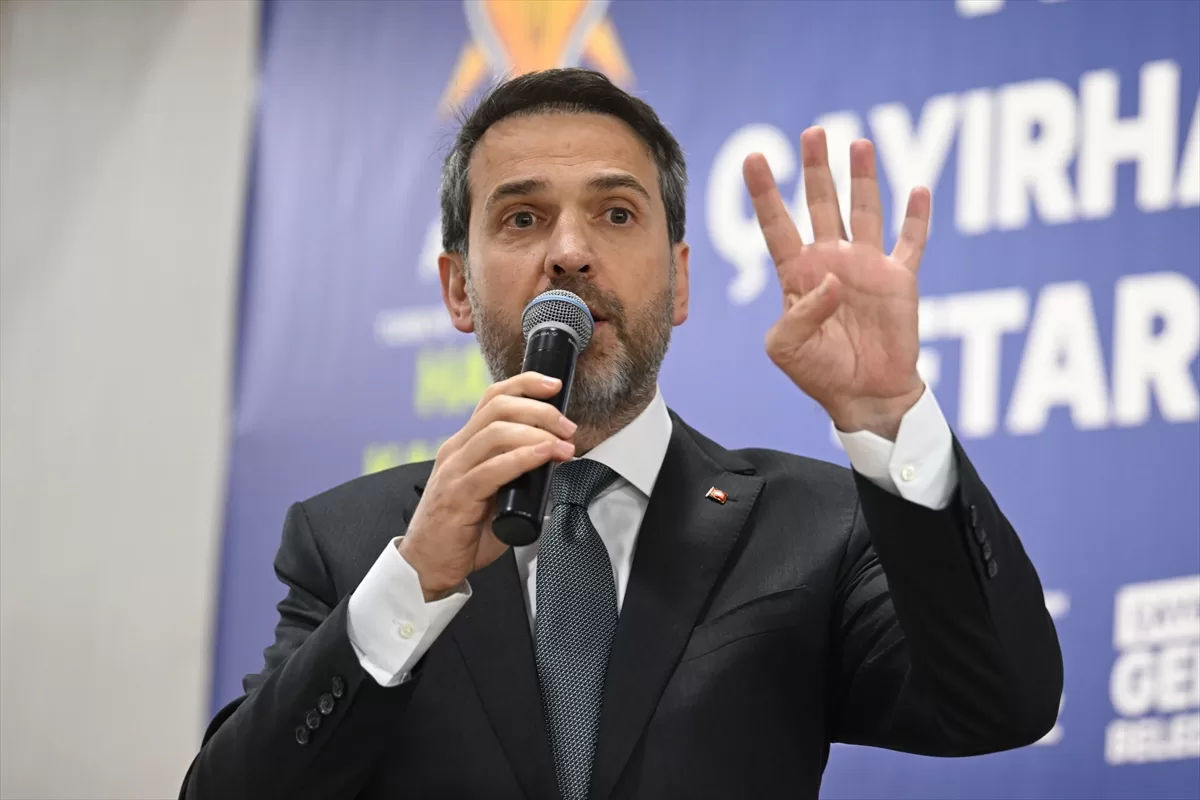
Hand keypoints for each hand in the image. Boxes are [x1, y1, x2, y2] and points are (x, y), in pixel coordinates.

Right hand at [398, 372, 576, 600]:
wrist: (427, 567)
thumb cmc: (461, 533)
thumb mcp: (494, 494)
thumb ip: (517, 475)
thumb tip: (553, 462)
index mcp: (463, 445)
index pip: (492, 399)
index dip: (524, 384)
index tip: (553, 385)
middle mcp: (456, 451)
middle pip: (497, 407)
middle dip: (539, 409)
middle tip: (567, 427)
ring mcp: (454, 471)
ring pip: (495, 432)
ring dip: (537, 432)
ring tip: (563, 444)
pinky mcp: (457, 495)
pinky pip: (493, 469)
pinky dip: (523, 457)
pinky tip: (544, 454)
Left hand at [743, 127, 930, 439]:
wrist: (863, 395)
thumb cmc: (819, 373)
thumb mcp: (787, 349)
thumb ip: (800, 315)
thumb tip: (831, 282)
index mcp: (797, 274)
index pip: (776, 225)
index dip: (765, 192)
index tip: (753, 158)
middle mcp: (831, 260)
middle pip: (821, 204)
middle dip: (817, 168)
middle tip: (813, 133)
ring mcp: (866, 266)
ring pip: (864, 210)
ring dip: (863, 177)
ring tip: (858, 143)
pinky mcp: (899, 279)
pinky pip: (910, 241)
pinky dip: (915, 217)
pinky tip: (918, 189)